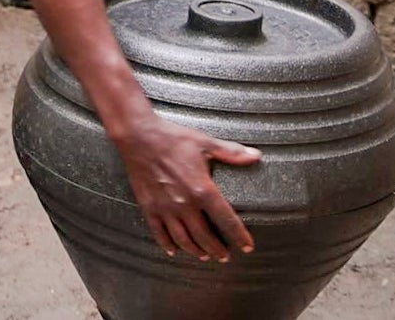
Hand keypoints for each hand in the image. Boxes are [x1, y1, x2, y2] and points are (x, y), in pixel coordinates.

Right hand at [115, 115, 260, 262]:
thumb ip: (231, 153)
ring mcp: (165, 208)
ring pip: (183, 239)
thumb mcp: (206, 143)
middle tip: (225, 256)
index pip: (226, 219)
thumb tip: (255, 156)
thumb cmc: (173, 138)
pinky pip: (159, 233)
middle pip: (204, 236)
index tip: (247, 246)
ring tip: (204, 256)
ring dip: (195, 250)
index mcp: (202, 189)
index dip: (239, 235)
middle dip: (216, 249)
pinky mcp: (149, 207)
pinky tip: (174, 251)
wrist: (139, 137)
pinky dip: (167, 245)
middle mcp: (185, 204)